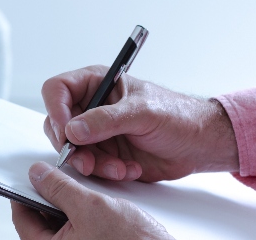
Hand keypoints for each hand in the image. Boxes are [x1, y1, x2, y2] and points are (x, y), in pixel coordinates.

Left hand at [12, 161, 172, 239]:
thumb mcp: (90, 207)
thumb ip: (59, 188)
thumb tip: (38, 175)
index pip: (22, 218)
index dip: (25, 192)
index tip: (31, 175)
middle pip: (41, 220)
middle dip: (51, 196)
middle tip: (60, 177)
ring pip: (62, 223)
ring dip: (70, 204)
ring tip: (85, 192)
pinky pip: (78, 229)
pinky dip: (84, 214)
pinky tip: (97, 204)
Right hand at [42, 69, 238, 181]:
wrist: (199, 144)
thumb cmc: (178, 115)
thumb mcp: (142, 112)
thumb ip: (105, 120)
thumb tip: (72, 130)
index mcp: (97, 83)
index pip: (57, 89)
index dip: (55, 109)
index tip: (66, 132)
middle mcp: (92, 106)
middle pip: (57, 124)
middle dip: (72, 146)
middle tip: (87, 160)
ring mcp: (97, 131)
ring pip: (72, 150)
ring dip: (93, 164)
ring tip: (118, 168)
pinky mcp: (105, 153)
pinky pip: (90, 167)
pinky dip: (106, 172)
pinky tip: (129, 169)